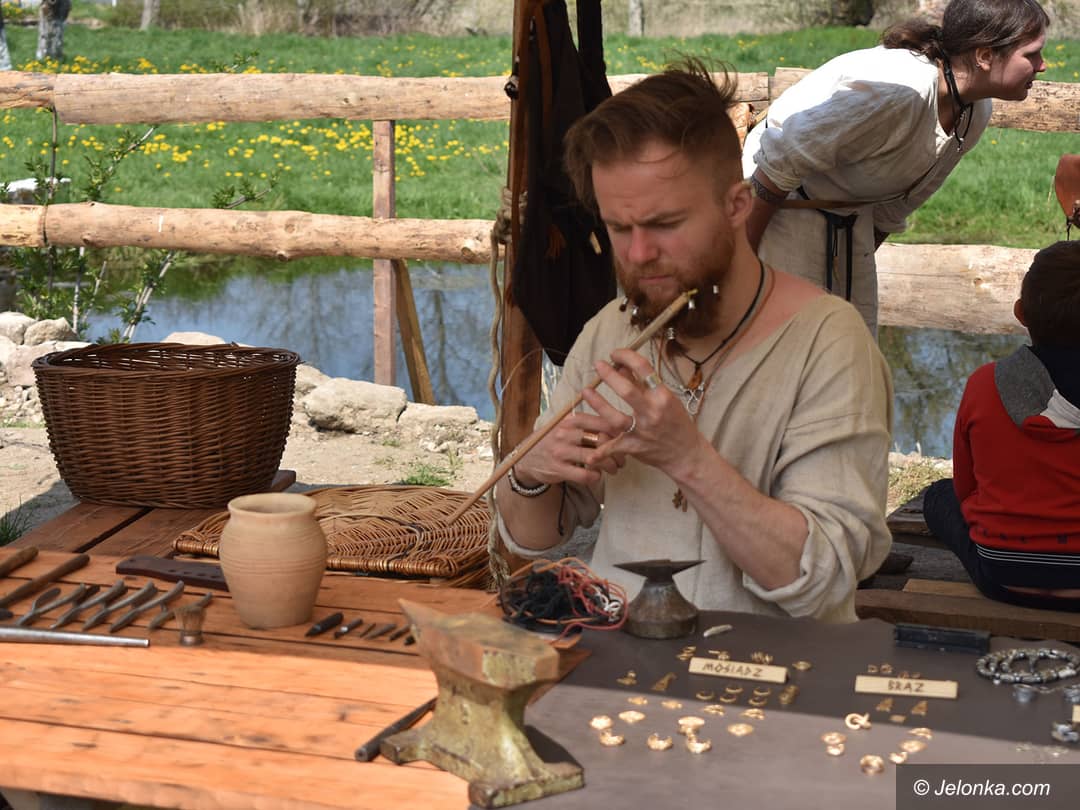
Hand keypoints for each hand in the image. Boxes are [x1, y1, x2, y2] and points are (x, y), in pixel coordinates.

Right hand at [512, 409, 625, 487]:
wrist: (527, 458)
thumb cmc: (555, 441)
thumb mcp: (568, 426)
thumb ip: (589, 425)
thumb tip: (619, 427)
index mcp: (571, 420)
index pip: (602, 423)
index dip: (619, 433)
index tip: (626, 441)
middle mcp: (565, 433)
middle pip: (602, 440)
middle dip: (617, 452)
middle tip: (623, 459)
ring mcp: (561, 451)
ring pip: (596, 458)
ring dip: (610, 466)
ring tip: (614, 469)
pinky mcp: (558, 468)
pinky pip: (585, 475)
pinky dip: (595, 477)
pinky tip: (596, 476)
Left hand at [582, 348, 705, 476]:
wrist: (687, 453)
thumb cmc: (677, 423)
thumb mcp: (665, 398)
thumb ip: (642, 384)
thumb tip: (621, 366)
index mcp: (662, 396)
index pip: (644, 368)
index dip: (627, 356)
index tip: (615, 354)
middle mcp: (652, 412)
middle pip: (627, 391)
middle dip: (609, 376)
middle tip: (598, 365)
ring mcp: (642, 431)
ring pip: (615, 418)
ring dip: (598, 404)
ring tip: (585, 391)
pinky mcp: (634, 447)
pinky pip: (615, 448)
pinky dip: (602, 452)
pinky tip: (589, 454)